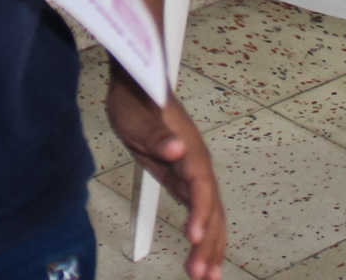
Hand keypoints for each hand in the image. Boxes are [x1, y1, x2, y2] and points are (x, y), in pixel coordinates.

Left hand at [109, 71, 226, 279]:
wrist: (135, 85)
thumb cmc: (136, 99)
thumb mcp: (138, 117)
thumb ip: (158, 135)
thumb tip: (179, 149)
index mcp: (191, 150)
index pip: (200, 184)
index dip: (200, 210)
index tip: (194, 235)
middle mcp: (198, 164)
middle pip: (210, 207)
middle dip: (208, 242)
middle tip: (201, 274)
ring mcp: (193, 174)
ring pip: (209, 215)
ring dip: (210, 246)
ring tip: (204, 277)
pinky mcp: (183, 180)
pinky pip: (198, 212)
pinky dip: (202, 236)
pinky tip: (200, 256)